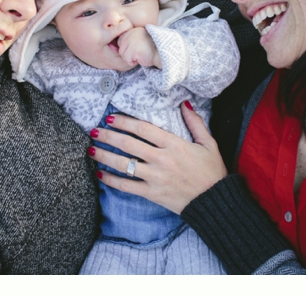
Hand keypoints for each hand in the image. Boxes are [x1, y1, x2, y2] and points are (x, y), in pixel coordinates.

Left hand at [91, 102, 227, 213]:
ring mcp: (155, 177)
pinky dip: (111, 180)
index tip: (111, 118)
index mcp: (174, 144)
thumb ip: (195, 123)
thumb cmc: (212, 171)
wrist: (214, 201)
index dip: (125, 121)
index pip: (143, 128)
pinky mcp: (152, 193)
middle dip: (109, 136)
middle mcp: (162, 159)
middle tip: (95, 130)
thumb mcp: (209, 143)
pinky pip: (127, 186)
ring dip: (104, 156)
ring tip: (91, 149)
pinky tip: (100, 174)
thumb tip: (184, 104)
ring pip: (124, 164)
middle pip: (129, 144)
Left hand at [117, 27, 161, 68]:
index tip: (138, 48)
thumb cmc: (151, 49)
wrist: (162, 53)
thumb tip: (113, 47)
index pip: (120, 42)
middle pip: (121, 49)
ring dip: (131, 58)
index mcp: (132, 30)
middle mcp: (131, 33)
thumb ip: (128, 40)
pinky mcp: (133, 49)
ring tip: (141, 54)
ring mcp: (131, 41)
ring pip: (123, 55)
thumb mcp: (138, 40)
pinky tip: (141, 57)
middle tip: (140, 51)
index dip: (128, 48)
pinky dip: (133, 62)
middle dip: (129, 53)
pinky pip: (127, 60)